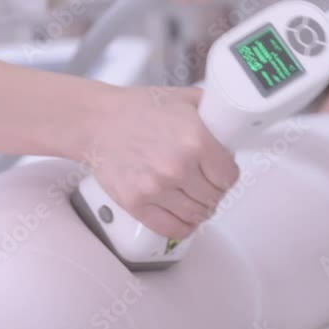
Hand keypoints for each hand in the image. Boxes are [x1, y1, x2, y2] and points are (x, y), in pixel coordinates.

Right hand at [86, 86, 239, 238]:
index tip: (220, 173)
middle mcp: (178, 166)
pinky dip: (183, 227)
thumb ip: (212, 112)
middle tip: (205, 184)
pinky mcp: (137, 204)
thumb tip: (232, 126)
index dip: (226, 174)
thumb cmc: (136, 109)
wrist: (96, 121)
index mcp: (195, 139)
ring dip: (199, 210)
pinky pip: (172, 229)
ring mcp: (156, 188)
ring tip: (193, 199)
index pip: (229, 175)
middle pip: (214, 197)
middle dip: (213, 191)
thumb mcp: (183, 99)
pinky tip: (183, 217)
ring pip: (196, 215)